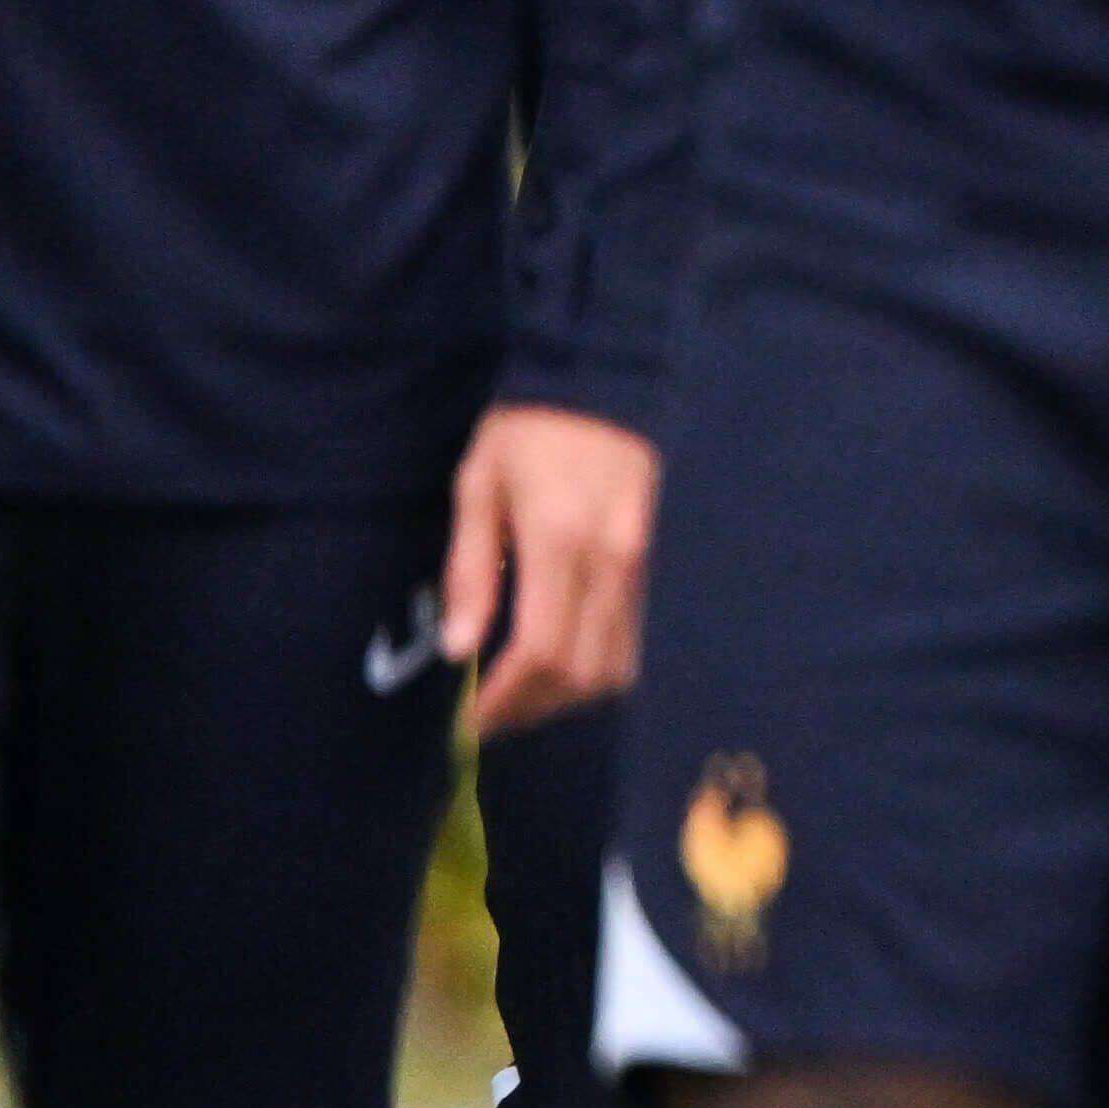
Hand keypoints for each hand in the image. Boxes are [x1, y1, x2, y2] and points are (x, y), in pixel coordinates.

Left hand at [446, 402, 661, 724]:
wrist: (602, 388)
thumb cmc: (525, 435)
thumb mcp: (478, 487)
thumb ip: (470, 568)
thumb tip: (459, 649)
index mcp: (560, 540)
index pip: (541, 647)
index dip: (505, 696)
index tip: (469, 719)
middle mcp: (611, 563)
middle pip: (582, 670)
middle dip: (532, 707)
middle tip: (488, 718)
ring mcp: (639, 568)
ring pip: (614, 665)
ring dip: (565, 697)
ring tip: (518, 699)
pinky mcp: (649, 569)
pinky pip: (629, 642)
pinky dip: (592, 672)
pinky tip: (555, 669)